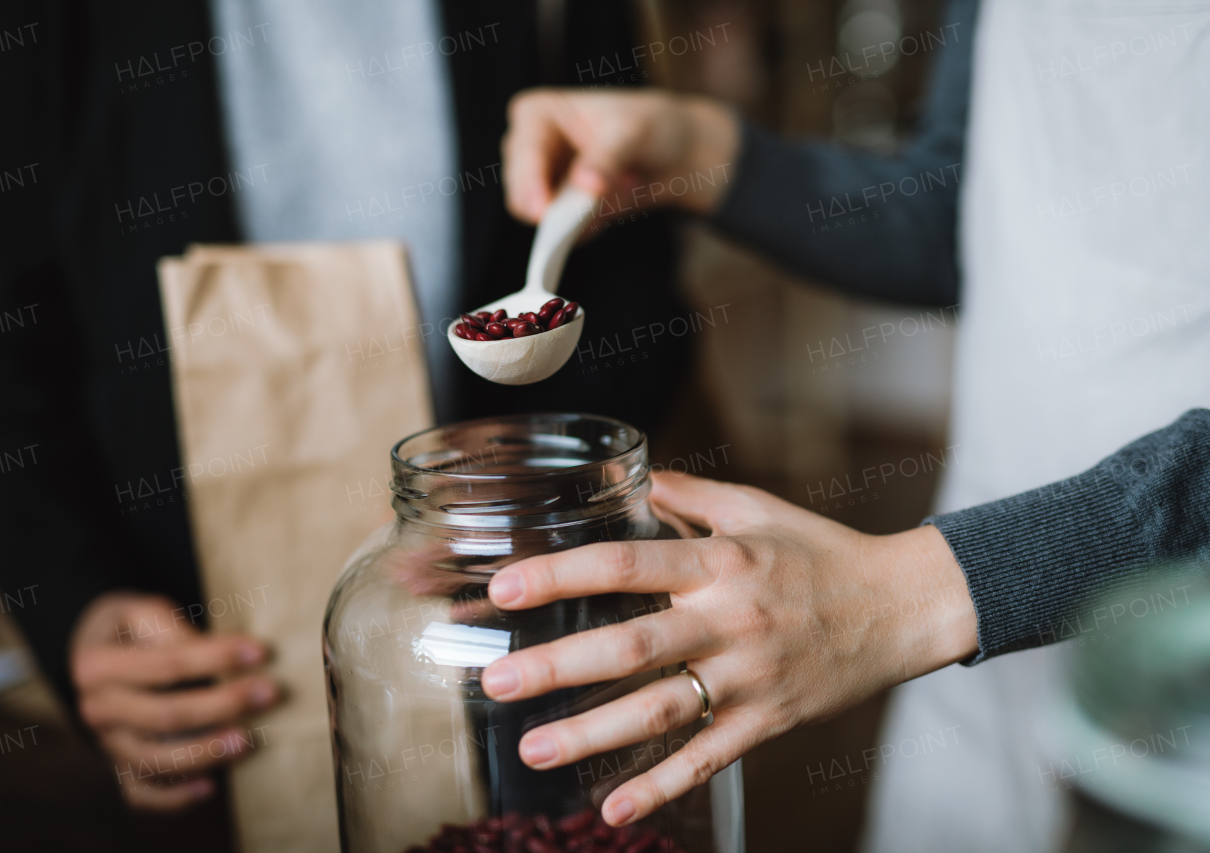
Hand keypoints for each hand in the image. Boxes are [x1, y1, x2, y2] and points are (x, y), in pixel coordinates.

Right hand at [70, 592, 279, 810]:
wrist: (95, 659)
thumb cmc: (131, 631)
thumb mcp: (144, 613)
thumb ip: (174, 629)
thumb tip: (216, 656)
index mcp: (97, 666)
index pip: (166, 665)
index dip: (215, 658)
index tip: (260, 652)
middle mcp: (97, 710)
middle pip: (164, 715)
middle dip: (222, 706)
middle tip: (269, 694)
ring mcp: (107, 744)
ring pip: (154, 760)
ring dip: (205, 753)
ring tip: (248, 741)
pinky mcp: (120, 768)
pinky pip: (142, 794)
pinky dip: (174, 797)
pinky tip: (211, 786)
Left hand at [480, 473, 976, 825]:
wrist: (901, 608)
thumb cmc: (821, 552)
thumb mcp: (756, 508)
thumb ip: (689, 492)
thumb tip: (633, 474)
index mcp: (720, 563)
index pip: (627, 567)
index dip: (562, 576)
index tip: (505, 588)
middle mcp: (729, 621)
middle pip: (632, 648)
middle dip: (558, 666)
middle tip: (496, 682)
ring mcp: (749, 677)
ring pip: (660, 712)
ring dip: (592, 735)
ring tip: (532, 751)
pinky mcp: (768, 721)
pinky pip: (708, 759)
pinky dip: (662, 787)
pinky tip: (613, 809)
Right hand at [502, 89, 739, 222]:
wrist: (672, 153)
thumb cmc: (649, 127)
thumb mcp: (633, 135)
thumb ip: (607, 158)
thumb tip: (585, 186)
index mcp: (536, 114)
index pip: (522, 155)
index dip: (531, 185)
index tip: (545, 211)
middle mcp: (529, 148)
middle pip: (522, 195)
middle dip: (566, 203)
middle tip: (610, 189)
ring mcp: (541, 182)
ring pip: (541, 219)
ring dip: (583, 214)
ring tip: (621, 185)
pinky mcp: (557, 209)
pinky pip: (560, 235)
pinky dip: (590, 226)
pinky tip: (615, 203)